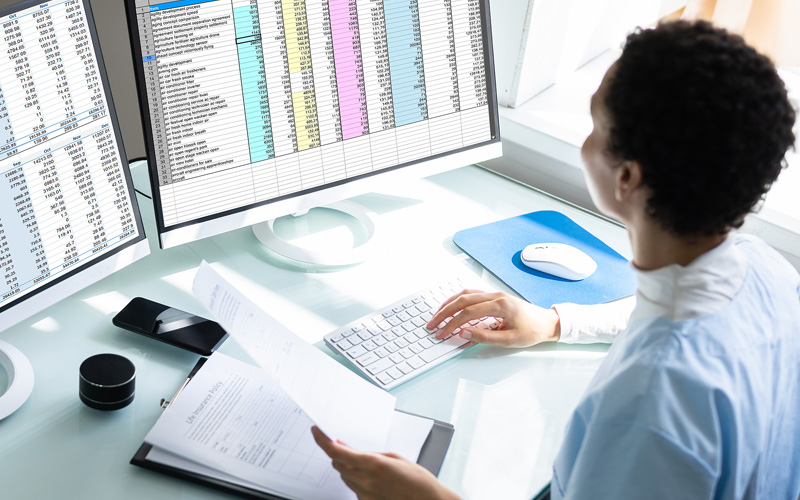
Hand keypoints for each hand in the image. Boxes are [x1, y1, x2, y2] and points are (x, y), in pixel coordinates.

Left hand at [311, 426, 459, 499]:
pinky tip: (370, 476)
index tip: (317, 432)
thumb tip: (350, 448)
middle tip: (342, 443)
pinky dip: (355, 478)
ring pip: (344, 476)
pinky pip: (353, 488)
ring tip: (362, 460)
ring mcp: (365, 494)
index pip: (336, 452)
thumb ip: (369, 453)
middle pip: (337, 463)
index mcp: (372, 465)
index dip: (322, 440)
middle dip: (337, 452)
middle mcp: (365, 481)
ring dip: (346, 466)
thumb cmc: (418, 480)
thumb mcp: (395, 457)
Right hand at [425, 289, 560, 347]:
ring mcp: (495, 294)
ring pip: (465, 294)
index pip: (468, 313)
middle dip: (444, 312)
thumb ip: (484, 337)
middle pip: (462, 300)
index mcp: (500, 305)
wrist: (547, 322)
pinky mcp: (494, 296)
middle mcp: (496, 296)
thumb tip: (462, 333)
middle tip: (432, 323)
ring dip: (449, 304)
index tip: (441, 333)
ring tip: (437, 315)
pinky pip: (472, 294)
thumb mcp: (509, 340)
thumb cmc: (532, 331)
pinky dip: (458, 300)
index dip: (451, 323)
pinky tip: (451, 306)